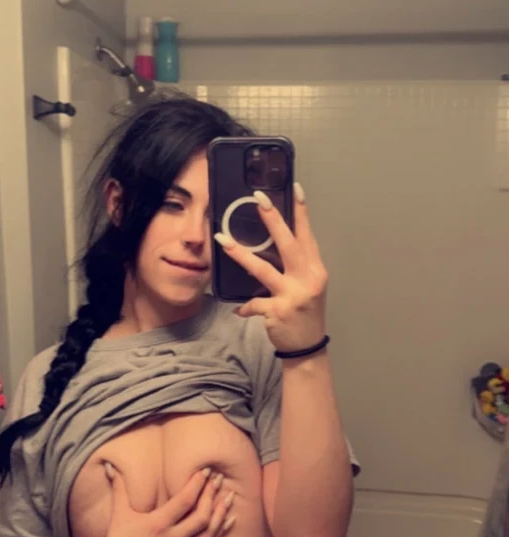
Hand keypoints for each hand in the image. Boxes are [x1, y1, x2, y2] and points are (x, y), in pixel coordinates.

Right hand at [93, 465, 234, 536]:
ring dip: (221, 513)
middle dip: (212, 495)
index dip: (197, 484)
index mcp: (157, 524)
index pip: (184, 500)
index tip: (206, 471)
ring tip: (230, 496)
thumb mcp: (119, 513)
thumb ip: (118, 487)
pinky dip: (220, 531)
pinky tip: (229, 519)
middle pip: (201, 515)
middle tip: (220, 479)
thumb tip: (109, 465)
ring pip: (208, 531)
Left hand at [214, 183, 327, 352]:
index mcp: (315, 270)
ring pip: (263, 269)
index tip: (295, 188)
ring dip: (241, 255)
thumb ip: (295, 267)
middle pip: (288, 244)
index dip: (301, 212)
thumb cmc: (305, 313)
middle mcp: (308, 279)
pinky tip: (239, 310)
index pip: (307, 235)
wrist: (308, 348)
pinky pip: (254, 303)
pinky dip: (246, 307)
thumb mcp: (308, 286)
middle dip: (273, 220)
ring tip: (222, 241)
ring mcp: (293, 295)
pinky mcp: (278, 311)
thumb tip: (276, 243)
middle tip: (259, 199)